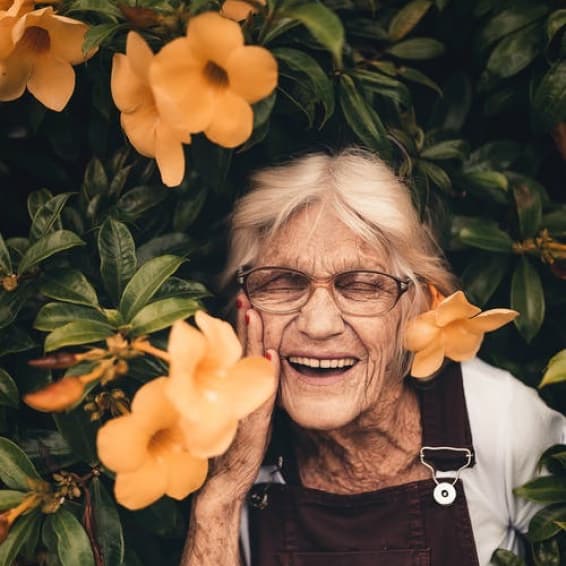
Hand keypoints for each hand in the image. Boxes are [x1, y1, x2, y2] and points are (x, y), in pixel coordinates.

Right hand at [198, 293, 279, 504]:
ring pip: (247, 367)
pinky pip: (262, 392)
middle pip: (240, 353)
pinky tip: (272, 356)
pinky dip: (267, 373)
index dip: (240, 329)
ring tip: (253, 314)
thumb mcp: (237, 416)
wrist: (222, 485)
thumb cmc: (228, 449)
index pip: (236, 353)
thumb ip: (248, 393)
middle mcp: (234, 394)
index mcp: (231, 391)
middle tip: (245, 299)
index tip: (244, 305)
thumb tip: (264, 366)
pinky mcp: (253, 423)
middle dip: (243, 325)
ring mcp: (241, 407)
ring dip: (252, 340)